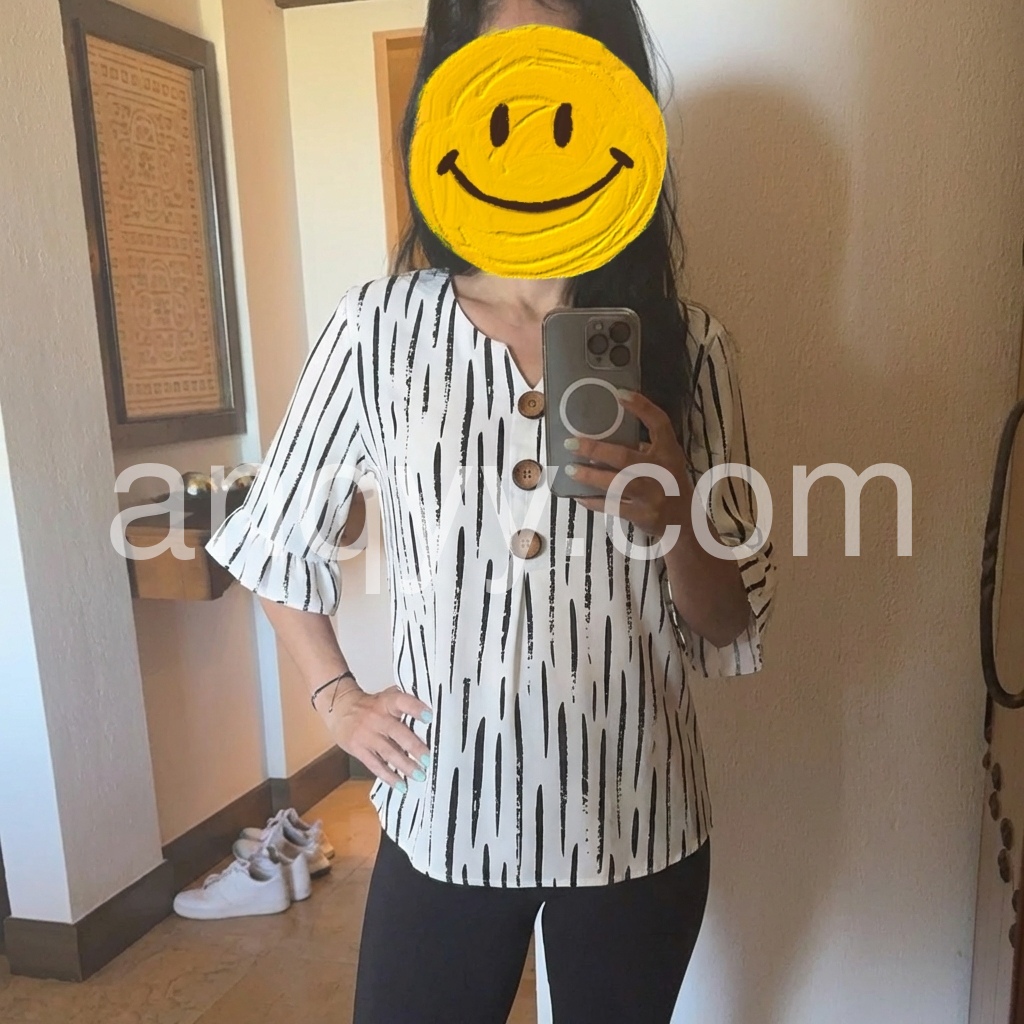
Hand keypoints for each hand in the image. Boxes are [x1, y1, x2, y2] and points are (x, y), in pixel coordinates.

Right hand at [326, 685, 432, 790]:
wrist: (339, 709)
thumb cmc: (371, 705)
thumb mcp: (386, 697)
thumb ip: (405, 702)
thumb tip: (433, 708)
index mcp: (387, 702)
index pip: (402, 702)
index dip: (416, 708)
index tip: (430, 717)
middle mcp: (377, 718)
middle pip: (398, 732)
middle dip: (415, 747)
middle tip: (429, 759)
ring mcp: (366, 735)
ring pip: (388, 752)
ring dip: (405, 765)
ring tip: (420, 775)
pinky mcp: (358, 749)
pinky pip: (375, 765)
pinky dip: (389, 776)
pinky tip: (401, 785)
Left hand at [566, 390, 692, 537]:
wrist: (685, 523)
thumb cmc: (671, 485)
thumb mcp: (667, 462)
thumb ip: (645, 448)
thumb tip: (605, 435)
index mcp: (669, 453)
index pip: (660, 424)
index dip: (642, 407)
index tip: (619, 394)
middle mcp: (662, 472)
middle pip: (626, 458)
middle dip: (596, 450)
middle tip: (571, 443)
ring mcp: (652, 496)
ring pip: (616, 484)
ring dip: (590, 477)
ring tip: (570, 470)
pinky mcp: (642, 516)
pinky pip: (612, 507)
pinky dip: (592, 501)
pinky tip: (577, 495)